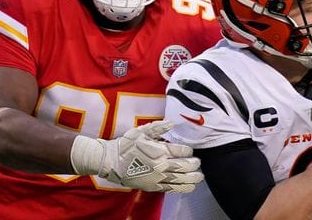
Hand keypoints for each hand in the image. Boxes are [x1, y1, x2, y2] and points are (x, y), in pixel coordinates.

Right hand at [77, 121, 203, 192]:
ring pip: (181, 180)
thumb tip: (172, 123)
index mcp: (160, 151)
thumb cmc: (126, 145)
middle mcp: (161, 166)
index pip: (182, 152)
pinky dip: (183, 188)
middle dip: (194, 165)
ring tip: (199, 177)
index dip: (189, 151)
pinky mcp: (154, 187)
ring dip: (193, 178)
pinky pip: (172, 189)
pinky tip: (190, 186)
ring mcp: (158, 178)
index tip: (189, 150)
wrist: (112, 162)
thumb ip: (158, 127)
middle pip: (185, 166)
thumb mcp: (141, 131)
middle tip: (198, 162)